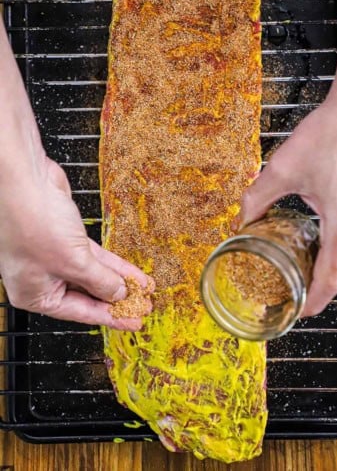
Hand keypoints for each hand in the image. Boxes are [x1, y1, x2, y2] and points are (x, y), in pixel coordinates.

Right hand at [0, 156, 153, 329]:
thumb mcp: (74, 261)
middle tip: (143, 306)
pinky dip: (114, 264)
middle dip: (118, 299)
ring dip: (120, 281)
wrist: (26, 179)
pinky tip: (132, 271)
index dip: (110, 318)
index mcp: (35, 294)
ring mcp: (55, 256)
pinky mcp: (66, 237)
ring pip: (94, 274)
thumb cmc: (34, 222)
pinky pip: (95, 256)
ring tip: (144, 289)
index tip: (133, 323)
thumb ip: (100, 280)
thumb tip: (119, 294)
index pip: (80, 312)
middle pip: (88, 294)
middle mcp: (43, 278)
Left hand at [234, 78, 336, 315]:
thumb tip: (242, 220)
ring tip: (306, 268)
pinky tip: (327, 240)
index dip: (312, 301)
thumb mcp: (285, 166)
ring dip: (333, 267)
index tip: (299, 312)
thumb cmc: (333, 132)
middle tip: (295, 291)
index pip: (330, 278)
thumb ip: (258, 197)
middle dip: (320, 287)